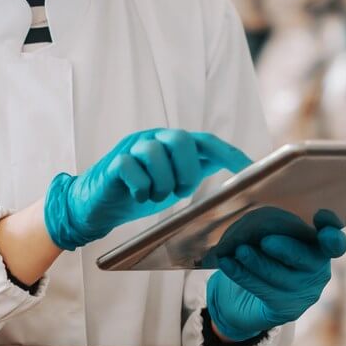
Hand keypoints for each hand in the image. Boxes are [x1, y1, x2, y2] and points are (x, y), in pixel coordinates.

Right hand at [44, 129, 250, 250]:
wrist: (95, 206)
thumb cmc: (137, 193)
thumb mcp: (173, 185)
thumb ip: (195, 173)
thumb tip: (230, 178)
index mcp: (171, 144)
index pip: (205, 141)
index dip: (229, 153)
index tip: (249, 170)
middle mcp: (153, 139)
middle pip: (180, 139)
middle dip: (187, 170)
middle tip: (180, 191)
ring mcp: (132, 148)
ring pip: (155, 152)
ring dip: (162, 183)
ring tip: (155, 196)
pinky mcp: (114, 163)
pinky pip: (132, 167)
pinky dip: (141, 187)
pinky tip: (138, 196)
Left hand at [206, 211, 345, 340]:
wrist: (247, 299)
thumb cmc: (265, 257)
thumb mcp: (272, 237)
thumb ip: (272, 228)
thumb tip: (254, 226)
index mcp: (319, 248)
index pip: (335, 241)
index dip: (331, 230)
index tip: (321, 216)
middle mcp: (317, 271)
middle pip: (308, 258)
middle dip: (287, 249)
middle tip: (266, 241)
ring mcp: (304, 292)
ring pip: (280, 276)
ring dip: (257, 262)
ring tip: (239, 251)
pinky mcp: (285, 309)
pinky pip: (262, 290)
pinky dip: (242, 275)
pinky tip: (227, 264)